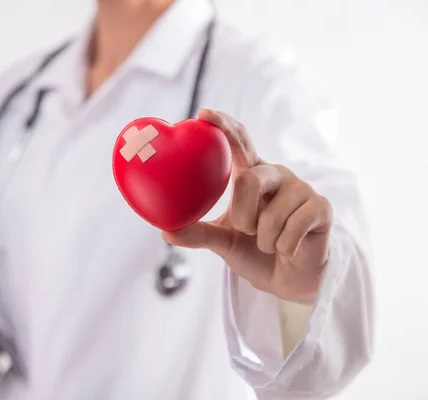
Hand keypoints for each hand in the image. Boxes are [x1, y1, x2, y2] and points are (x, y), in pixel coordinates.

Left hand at [162, 109, 332, 304]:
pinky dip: (283, 247)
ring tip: (271, 243)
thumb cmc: (254, 251)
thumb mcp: (222, 240)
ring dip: (264, 240)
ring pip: (271, 214)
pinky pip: (292, 228)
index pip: (238, 142)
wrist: (289, 279)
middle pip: (249, 181)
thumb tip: (165, 230)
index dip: (224, 126)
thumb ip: (197, 233)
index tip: (203, 113)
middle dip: (242, 217)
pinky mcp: (321, 207)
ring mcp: (301, 188)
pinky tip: (289, 249)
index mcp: (251, 174)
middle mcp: (276, 174)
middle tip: (246, 232)